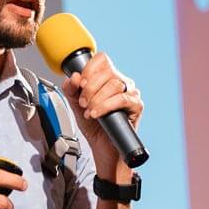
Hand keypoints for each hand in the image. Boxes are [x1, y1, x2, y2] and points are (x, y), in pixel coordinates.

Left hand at [62, 52, 143, 168]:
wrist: (103, 149)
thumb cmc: (94, 127)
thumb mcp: (76, 105)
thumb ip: (71, 90)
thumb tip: (73, 77)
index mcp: (108, 78)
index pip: (102, 59)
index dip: (88, 70)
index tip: (80, 85)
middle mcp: (121, 82)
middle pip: (107, 71)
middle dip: (90, 88)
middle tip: (83, 103)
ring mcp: (131, 93)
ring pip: (115, 85)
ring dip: (97, 99)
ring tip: (90, 112)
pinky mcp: (136, 106)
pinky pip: (122, 100)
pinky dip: (106, 106)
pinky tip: (97, 114)